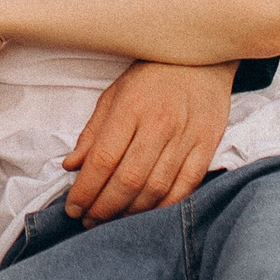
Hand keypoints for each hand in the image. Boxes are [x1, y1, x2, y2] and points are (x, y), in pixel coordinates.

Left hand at [63, 59, 234, 221]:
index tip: (72, 207)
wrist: (202, 57)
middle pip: (128, 179)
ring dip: (131, 212)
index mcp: (130, 109)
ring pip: (156, 187)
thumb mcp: (114, 95)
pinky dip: (165, 206)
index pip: (103, 159)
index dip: (85, 189)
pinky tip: (147, 215)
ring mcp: (186, 137)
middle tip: (88, 221)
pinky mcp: (208, 146)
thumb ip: (93, 132)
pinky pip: (186, 186)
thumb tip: (71, 166)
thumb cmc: (151, 76)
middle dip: (104, 207)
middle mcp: (159, 125)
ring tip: (112, 222)